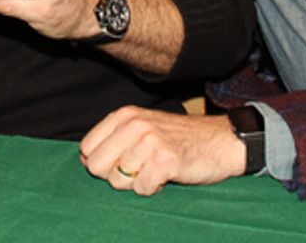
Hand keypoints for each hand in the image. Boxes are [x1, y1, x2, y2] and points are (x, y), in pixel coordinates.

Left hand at [80, 107, 245, 194]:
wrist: (221, 140)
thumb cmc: (178, 138)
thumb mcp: (142, 127)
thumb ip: (114, 138)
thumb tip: (84, 159)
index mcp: (124, 115)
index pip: (87, 147)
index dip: (101, 162)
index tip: (120, 162)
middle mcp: (134, 125)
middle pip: (96, 166)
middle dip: (114, 175)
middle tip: (138, 169)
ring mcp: (149, 142)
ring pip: (118, 180)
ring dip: (136, 182)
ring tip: (155, 169)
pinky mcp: (165, 161)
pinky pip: (142, 188)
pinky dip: (153, 188)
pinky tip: (166, 175)